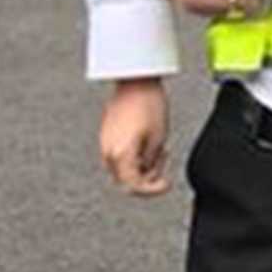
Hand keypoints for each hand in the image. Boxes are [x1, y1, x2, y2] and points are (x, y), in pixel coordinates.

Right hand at [99, 78, 170, 196]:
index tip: (166, 185)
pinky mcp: (107, 136)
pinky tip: (149, 142)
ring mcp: (105, 144)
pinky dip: (135, 155)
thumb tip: (150, 176)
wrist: (135, 80)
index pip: (134, 187)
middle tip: (164, 158)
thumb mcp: (158, 139)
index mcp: (120, 156)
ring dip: (143, 165)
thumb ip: (152, 164)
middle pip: (128, 180)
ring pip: (124, 169)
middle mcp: (108, 153)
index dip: (153, 191)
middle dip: (148, 176)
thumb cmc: (148, 104)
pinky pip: (120, 156)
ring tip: (159, 146)